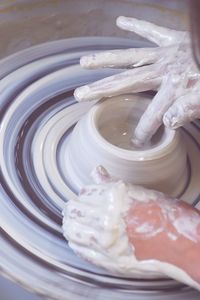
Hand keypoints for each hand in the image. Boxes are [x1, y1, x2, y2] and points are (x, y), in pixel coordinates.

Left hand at [63, 166, 199, 289]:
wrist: (180, 244)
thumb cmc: (164, 215)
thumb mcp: (138, 192)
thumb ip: (111, 183)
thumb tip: (95, 170)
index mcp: (114, 198)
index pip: (85, 192)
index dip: (85, 192)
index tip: (85, 194)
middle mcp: (106, 219)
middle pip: (74, 209)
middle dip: (73, 207)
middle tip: (74, 206)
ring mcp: (105, 242)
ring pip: (72, 229)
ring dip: (70, 223)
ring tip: (72, 221)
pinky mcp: (107, 260)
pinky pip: (80, 250)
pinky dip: (75, 241)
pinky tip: (76, 238)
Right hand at [74, 17, 199, 145]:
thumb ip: (188, 109)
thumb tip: (168, 122)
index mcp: (174, 87)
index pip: (153, 114)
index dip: (143, 130)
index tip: (135, 141)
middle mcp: (162, 69)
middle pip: (126, 81)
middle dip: (102, 89)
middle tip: (80, 94)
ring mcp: (165, 53)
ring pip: (129, 56)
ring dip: (106, 59)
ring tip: (84, 61)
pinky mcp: (172, 40)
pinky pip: (152, 31)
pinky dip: (137, 25)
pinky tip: (120, 21)